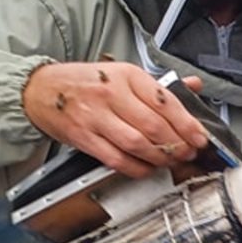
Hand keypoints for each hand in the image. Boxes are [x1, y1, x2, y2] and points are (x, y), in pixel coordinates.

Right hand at [22, 62, 210, 178]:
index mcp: (126, 75)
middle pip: (154, 126)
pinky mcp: (84, 138)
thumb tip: (194, 86)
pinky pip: (117, 159)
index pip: (165, 101)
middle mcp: (111, 94)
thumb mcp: (123, 74)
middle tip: (189, 152)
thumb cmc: (87, 83)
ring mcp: (95, 117)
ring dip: (160, 158)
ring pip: (137, 144)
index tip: (200, 137)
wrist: (40, 90)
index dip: (187, 124)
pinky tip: (147, 168)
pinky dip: (137, 168)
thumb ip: (159, 85)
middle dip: (178, 144)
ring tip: (171, 160)